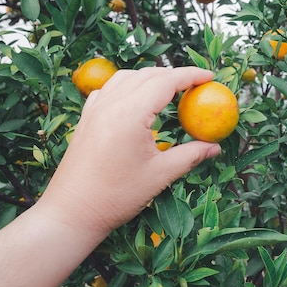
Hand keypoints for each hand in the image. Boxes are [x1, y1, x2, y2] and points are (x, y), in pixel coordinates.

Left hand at [40, 66, 220, 236]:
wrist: (71, 212)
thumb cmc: (116, 197)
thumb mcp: (160, 175)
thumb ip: (191, 155)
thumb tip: (215, 147)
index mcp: (130, 115)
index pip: (166, 81)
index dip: (191, 75)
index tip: (210, 76)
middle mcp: (110, 104)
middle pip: (147, 74)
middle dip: (175, 74)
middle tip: (196, 85)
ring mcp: (95, 109)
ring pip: (127, 77)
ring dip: (151, 77)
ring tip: (170, 89)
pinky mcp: (86, 118)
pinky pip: (109, 89)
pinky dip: (128, 85)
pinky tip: (136, 99)